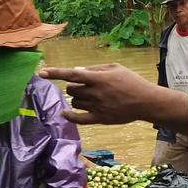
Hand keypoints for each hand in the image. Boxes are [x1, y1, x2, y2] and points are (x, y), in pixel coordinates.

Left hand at [38, 64, 185, 126]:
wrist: (146, 101)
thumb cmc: (131, 81)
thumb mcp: (115, 68)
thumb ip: (94, 69)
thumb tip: (75, 72)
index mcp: (99, 78)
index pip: (71, 75)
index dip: (55, 73)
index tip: (41, 72)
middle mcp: (96, 93)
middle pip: (71, 90)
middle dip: (73, 86)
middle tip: (83, 86)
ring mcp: (97, 107)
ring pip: (75, 102)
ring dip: (76, 98)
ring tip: (88, 97)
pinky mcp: (100, 119)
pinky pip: (79, 119)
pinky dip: (69, 115)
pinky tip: (64, 113)